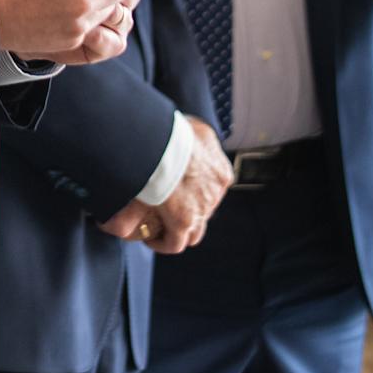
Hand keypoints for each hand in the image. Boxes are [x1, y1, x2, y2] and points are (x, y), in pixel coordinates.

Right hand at [98, 117, 231, 253]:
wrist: (164, 142)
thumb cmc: (175, 132)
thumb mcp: (196, 129)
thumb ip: (199, 140)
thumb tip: (193, 140)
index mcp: (220, 172)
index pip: (213, 189)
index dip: (196, 192)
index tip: (181, 190)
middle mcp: (215, 193)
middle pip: (205, 212)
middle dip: (189, 213)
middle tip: (169, 210)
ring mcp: (201, 209)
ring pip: (195, 232)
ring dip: (179, 232)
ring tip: (161, 229)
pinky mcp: (183, 221)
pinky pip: (175, 243)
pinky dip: (163, 243)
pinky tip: (151, 239)